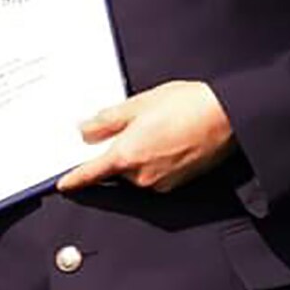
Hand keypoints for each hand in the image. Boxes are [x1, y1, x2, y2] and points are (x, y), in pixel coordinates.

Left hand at [55, 80, 232, 192]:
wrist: (226, 116)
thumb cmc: (187, 106)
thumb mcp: (138, 104)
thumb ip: (107, 120)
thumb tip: (85, 131)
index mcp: (126, 156)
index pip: (90, 174)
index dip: (74, 179)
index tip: (63, 185)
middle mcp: (140, 176)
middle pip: (115, 171)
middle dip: (117, 154)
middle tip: (132, 129)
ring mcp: (160, 182)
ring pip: (136, 173)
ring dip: (138, 157)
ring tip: (156, 130)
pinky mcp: (177, 184)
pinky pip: (155, 175)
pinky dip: (155, 161)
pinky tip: (168, 140)